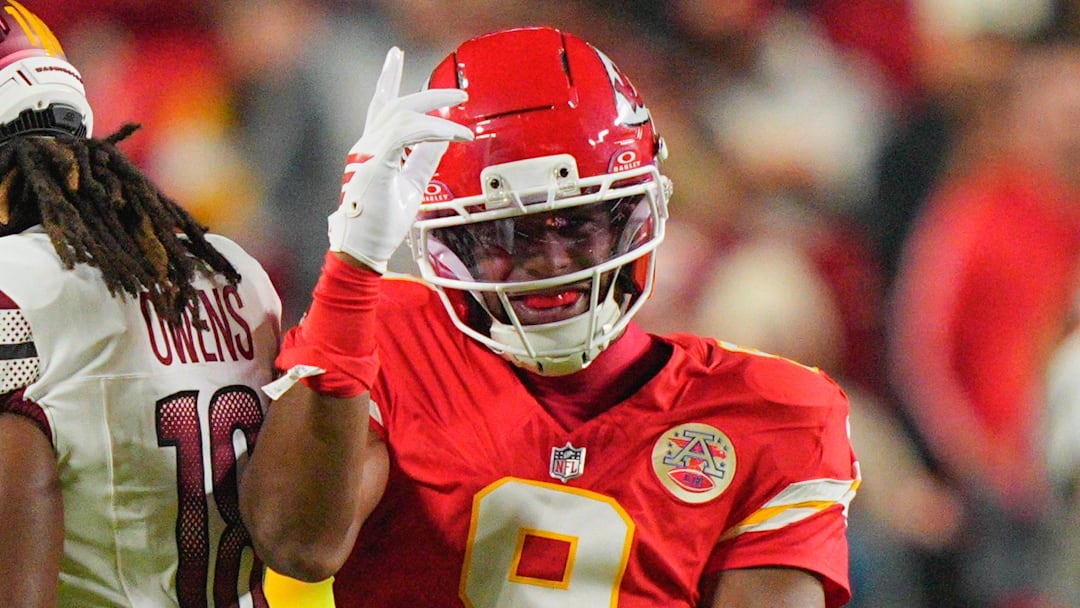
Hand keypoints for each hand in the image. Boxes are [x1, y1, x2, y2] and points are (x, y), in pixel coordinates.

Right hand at [328, 47, 472, 272]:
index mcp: (372, 149)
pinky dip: (432, 132)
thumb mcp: (411, 184)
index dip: (388, 79)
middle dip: (429, 94)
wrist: (364, 249)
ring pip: (404, 116)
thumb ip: (424, 158)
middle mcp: (366, 146)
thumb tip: (444, 138)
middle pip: (397, 105)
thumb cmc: (382, 222)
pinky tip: (452, 135)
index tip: (395, 56)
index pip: (381, 106)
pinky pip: (405, 135)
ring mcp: (367, 154)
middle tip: (459, 93)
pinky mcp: (374, 165)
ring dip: (439, 117)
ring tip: (465, 126)